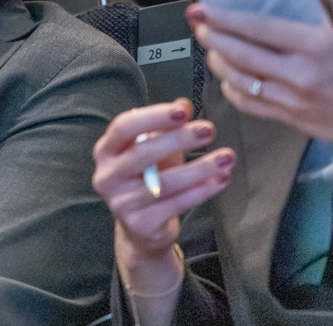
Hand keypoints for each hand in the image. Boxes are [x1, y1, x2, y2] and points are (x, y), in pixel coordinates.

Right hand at [92, 99, 233, 273]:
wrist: (141, 228)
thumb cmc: (148, 177)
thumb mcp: (155, 148)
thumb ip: (167, 126)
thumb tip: (184, 103)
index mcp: (106, 150)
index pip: (124, 127)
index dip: (154, 117)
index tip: (184, 111)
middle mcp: (107, 176)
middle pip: (144, 153)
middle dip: (179, 139)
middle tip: (209, 129)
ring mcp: (122, 204)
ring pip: (165, 182)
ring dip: (200, 168)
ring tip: (227, 157)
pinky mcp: (141, 224)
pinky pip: (176, 204)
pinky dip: (202, 191)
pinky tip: (222, 179)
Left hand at [190, 0, 332, 157]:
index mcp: (316, 46)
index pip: (260, 28)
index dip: (225, 18)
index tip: (201, 8)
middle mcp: (299, 75)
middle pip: (241, 54)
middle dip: (212, 36)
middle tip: (197, 22)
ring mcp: (291, 101)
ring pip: (239, 80)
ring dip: (217, 60)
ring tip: (209, 43)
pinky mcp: (288, 119)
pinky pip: (248, 104)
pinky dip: (231, 88)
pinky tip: (226, 74)